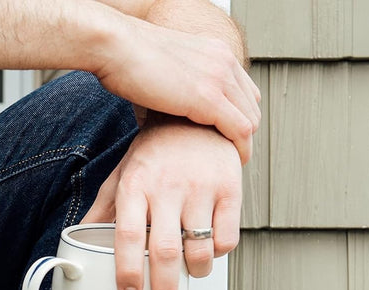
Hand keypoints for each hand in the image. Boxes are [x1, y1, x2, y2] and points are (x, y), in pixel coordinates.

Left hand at [81, 120, 241, 289]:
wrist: (196, 115)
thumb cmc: (154, 155)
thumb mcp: (122, 177)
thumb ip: (102, 211)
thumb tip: (75, 243)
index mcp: (135, 186)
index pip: (127, 237)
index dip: (127, 272)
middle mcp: (167, 187)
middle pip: (164, 252)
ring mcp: (201, 187)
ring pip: (200, 249)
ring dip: (194, 273)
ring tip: (188, 276)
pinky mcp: (231, 188)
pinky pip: (227, 238)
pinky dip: (218, 255)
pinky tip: (208, 251)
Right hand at [95, 17, 259, 163]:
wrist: (116, 47)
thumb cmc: (125, 61)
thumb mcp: (161, 72)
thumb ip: (172, 90)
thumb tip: (157, 118)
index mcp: (215, 51)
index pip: (243, 90)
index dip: (238, 117)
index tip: (224, 139)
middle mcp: (224, 61)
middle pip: (252, 106)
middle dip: (244, 135)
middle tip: (229, 157)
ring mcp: (219, 78)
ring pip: (251, 120)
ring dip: (243, 145)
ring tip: (230, 164)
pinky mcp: (209, 98)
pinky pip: (240, 130)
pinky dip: (240, 149)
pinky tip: (231, 164)